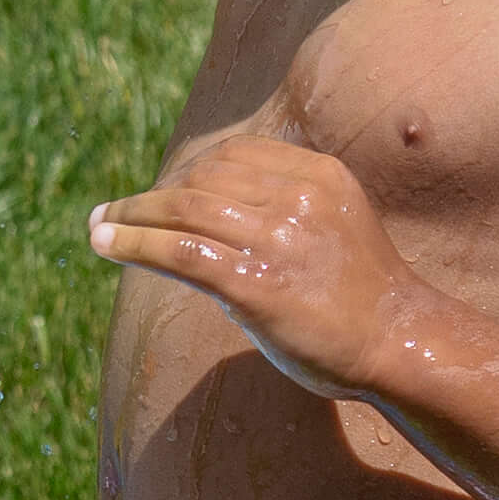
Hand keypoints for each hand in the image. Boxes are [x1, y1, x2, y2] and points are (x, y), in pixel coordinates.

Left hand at [89, 138, 422, 400]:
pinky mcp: (258, 284)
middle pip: (200, 180)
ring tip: (98, 228)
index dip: (183, 172)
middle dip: (149, 196)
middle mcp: (299, 197)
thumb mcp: (332, 224)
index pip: (231, 156)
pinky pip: (181, 253)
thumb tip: (204, 212)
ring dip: (130, 218)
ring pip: (182, 210)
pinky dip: (135, 244)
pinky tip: (106, 245)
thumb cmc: (361, 293)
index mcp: (318, 175)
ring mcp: (279, 239)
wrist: (400, 343)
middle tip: (111, 213)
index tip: (156, 192)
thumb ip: (281, 207)